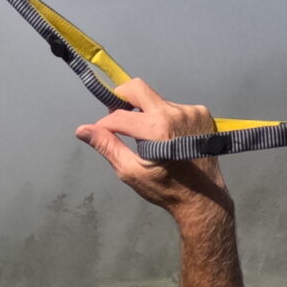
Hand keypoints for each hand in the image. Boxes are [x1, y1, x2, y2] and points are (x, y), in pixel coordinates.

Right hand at [77, 76, 231, 215]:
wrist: (205, 198)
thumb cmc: (166, 189)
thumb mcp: (131, 171)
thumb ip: (106, 146)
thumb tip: (81, 129)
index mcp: (158, 130)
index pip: (119, 115)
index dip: (105, 124)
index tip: (101, 132)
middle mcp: (175, 113)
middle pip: (137, 88)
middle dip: (121, 97)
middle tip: (117, 116)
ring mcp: (191, 111)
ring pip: (156, 100)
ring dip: (146, 112)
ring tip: (148, 136)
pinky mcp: (202, 112)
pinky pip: (173, 106)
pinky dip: (165, 116)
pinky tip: (169, 136)